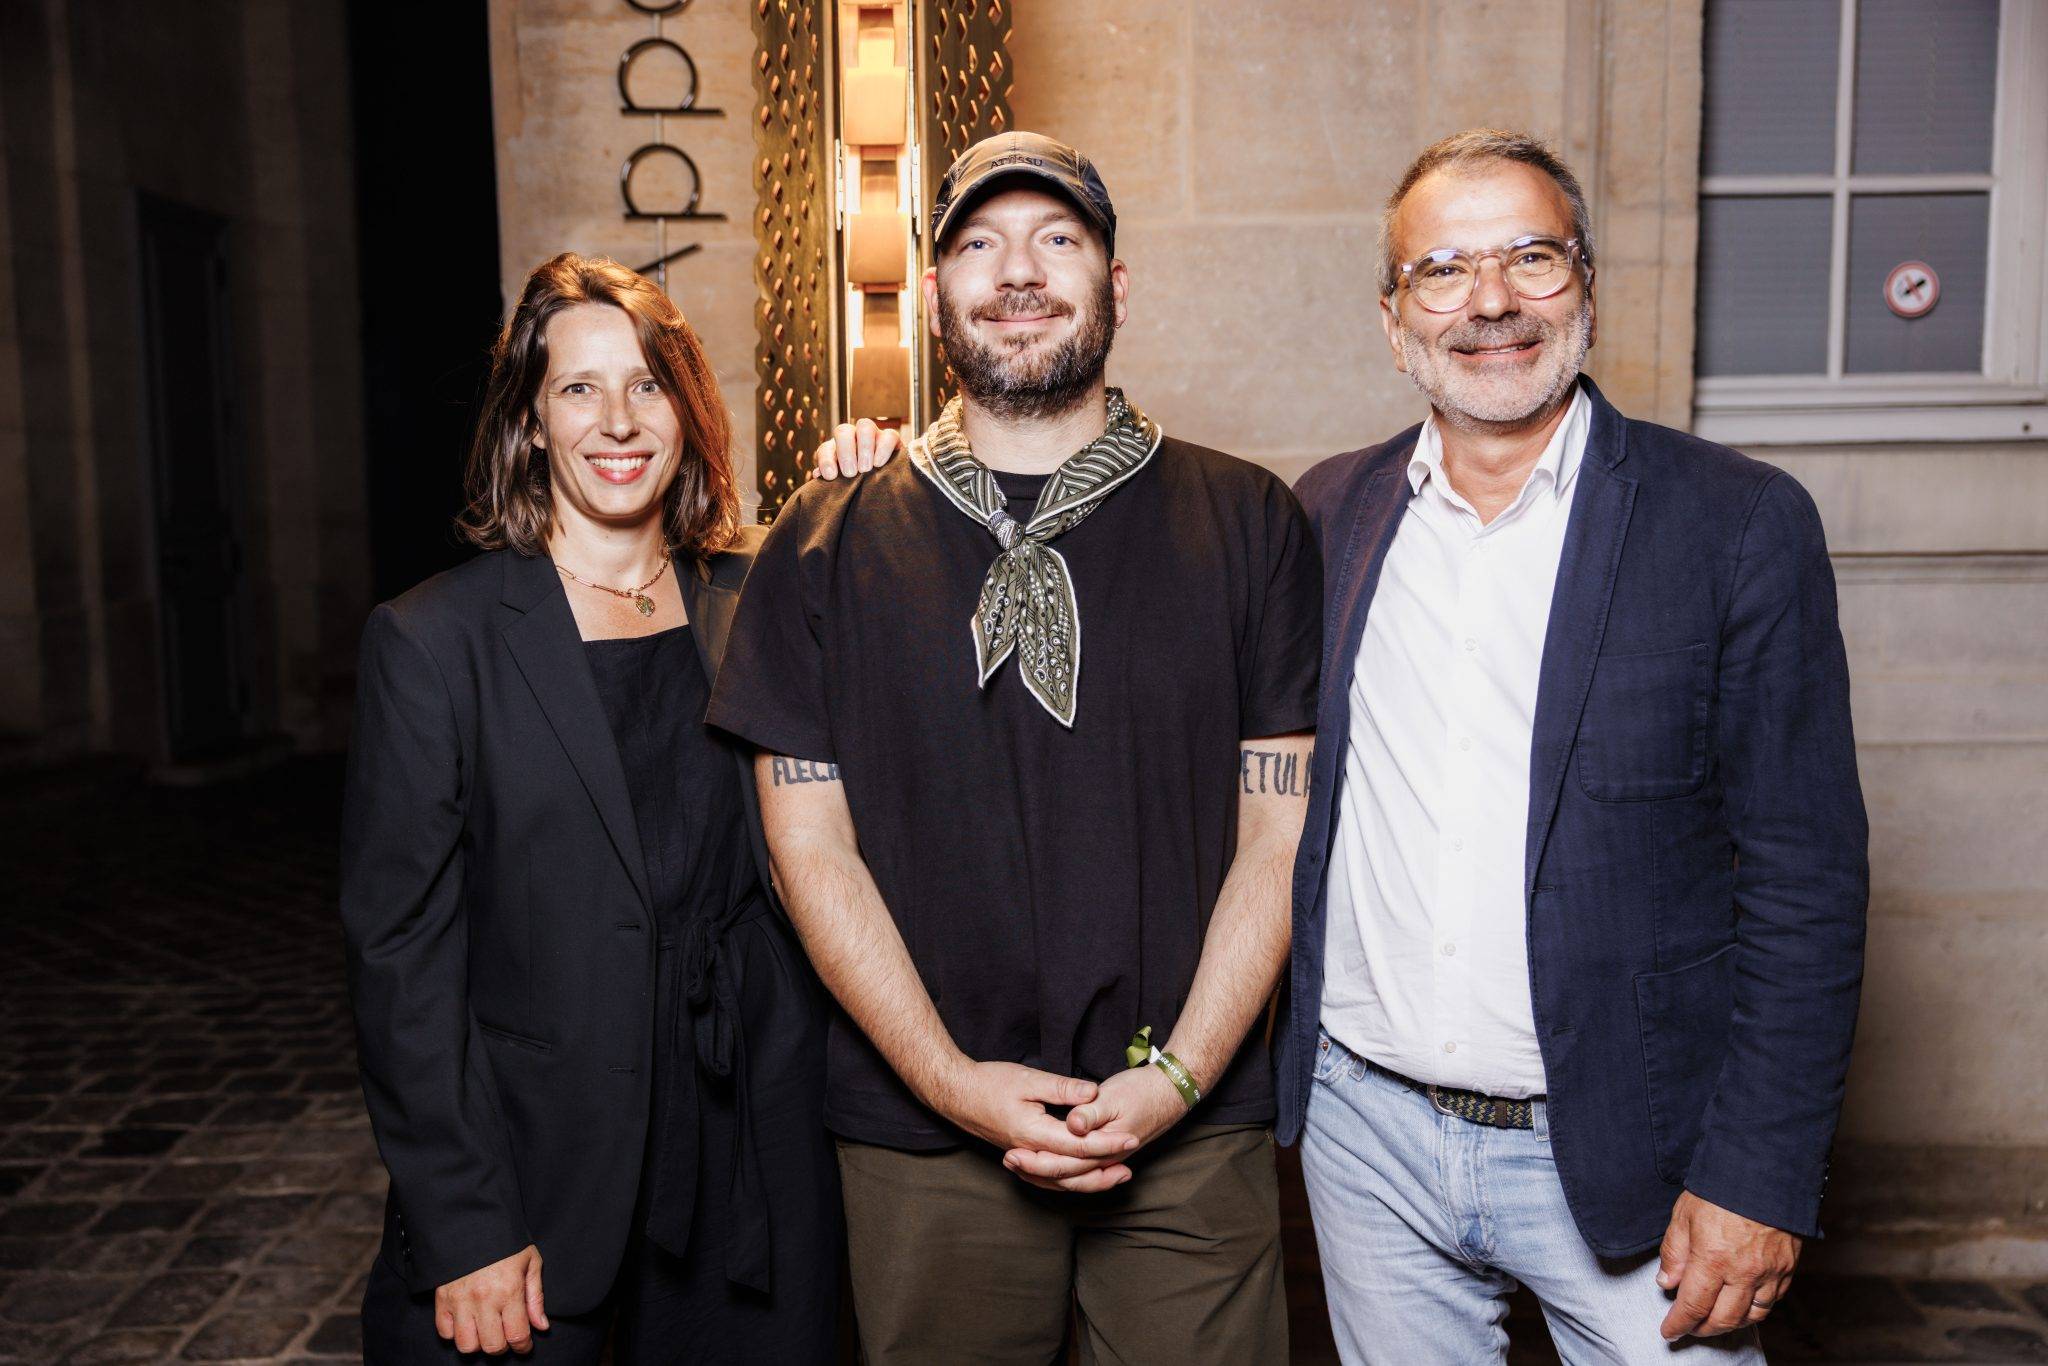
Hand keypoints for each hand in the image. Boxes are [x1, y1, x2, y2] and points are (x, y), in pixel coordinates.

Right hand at [434, 1244, 546, 1354]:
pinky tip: (466, 1322)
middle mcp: (484, 1299)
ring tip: (485, 1330)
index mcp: (509, 1290)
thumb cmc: (506, 1241)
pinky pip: (445, 1332)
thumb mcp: (531, 1262)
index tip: (524, 1345)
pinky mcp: (441, 1298)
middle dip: (502, 1346)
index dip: (523, 1346)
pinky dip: (455, 1333)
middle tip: (505, 1336)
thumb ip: (536, 1298)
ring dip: (478, 1343)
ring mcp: (460, 1300)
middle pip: (492, 1346)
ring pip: (466, 1345)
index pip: (517, 1335)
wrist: (473, 1221)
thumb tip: (541, 1326)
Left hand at [813, 418, 900, 479]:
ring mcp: (872, 434)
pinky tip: (879, 463)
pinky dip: (883, 448)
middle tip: (850, 473)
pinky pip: (888, 435)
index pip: (826, 449)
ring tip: (865, 469)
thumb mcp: (844, 481)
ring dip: (864, 447)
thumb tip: (818, 474)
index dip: (826, 461)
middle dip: (845, 452)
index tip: (831, 476)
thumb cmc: (859, 481)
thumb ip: (832, 477)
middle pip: (843, 431)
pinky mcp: (891, 438)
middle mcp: (853, 437)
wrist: (884, 481)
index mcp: (837, 449)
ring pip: (865, 426)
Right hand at [935, 1060, 1137, 1174]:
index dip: (1107, 1143)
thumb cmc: (989, 1082)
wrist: (956, 1093)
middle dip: (1106, 1164)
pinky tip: (1084, 1173)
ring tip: (1116, 1174)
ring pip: (1062, 1179)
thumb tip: (1094, 1092)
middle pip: (1074, 1170)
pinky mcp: (1021, 1155)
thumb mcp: (1028, 1079)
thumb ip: (1062, 1088)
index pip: (1079, 1145)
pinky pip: (1049, 1177)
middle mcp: (1030, 1152)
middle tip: (1133, 1157)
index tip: (1131, 1138)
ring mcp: (1024, 1156)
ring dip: (1091, 1178)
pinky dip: (1070, 1178)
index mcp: (1034, 1133)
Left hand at [1005, 1065, 1186, 1192]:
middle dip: (1034, 1170)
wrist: (1171, 1092)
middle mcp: (1106, 1160)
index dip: (1036, 1161)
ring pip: (1072, 1178)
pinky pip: (1080, 1171)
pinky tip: (1044, 1163)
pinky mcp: (1107, 1152)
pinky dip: (1059, 1171)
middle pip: (1065, 1176)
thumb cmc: (1142, 1091)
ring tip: (1018, 1164)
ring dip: (1044, 1173)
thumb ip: (1091, 1112)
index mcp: (1104, 1147)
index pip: (1065, 1164)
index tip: (1012, 1153)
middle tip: (1007, 1160)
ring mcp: (1108, 1159)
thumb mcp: (1114, 1096)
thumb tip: (1072, 1124)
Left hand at [1657, 1191, 1800, 1339]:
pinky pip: (1772, 1301)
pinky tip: (1743, 1305)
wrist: (1766, 1168)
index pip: (1693, 1305)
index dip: (1679, 1323)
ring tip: (1714, 1320)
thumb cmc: (1721, 1187)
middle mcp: (1743, 1272)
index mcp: (1713, 1259)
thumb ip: (1674, 1252)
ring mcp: (1769, 1272)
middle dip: (1703, 1329)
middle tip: (1689, 1328)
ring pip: (1751, 1315)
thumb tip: (1667, 1283)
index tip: (1669, 1332)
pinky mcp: (1788, 1267)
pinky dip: (1755, 1309)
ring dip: (1730, 1323)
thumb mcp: (1684, 1214)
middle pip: (1723, 1318)